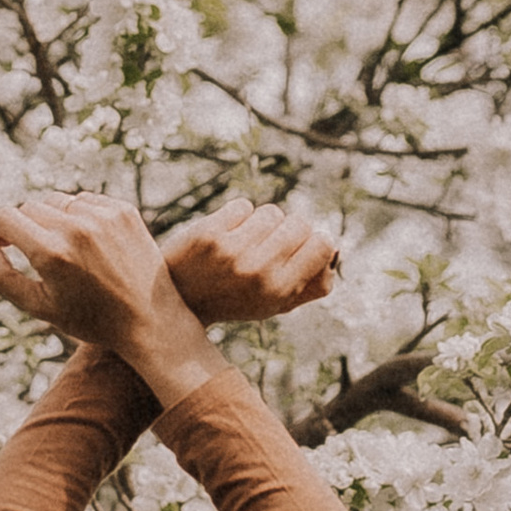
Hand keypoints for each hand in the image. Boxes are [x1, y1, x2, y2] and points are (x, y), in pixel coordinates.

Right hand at [0, 191, 224, 393]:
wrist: (151, 321)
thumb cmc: (90, 319)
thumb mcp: (38, 307)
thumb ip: (1, 276)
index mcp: (51, 253)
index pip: (5, 216)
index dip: (2, 233)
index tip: (11, 248)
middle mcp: (77, 228)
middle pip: (30, 206)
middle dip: (28, 227)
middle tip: (41, 255)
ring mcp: (103, 216)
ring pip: (58, 200)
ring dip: (54, 219)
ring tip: (68, 251)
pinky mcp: (124, 210)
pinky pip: (86, 200)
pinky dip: (81, 216)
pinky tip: (91, 243)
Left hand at [156, 197, 337, 325]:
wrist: (177, 299)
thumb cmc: (233, 299)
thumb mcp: (273, 305)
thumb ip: (311, 285)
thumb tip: (334, 254)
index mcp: (279, 291)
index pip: (323, 244)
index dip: (314, 242)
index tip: (300, 248)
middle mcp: (259, 271)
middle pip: (299, 223)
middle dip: (287, 230)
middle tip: (269, 246)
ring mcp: (233, 251)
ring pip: (271, 212)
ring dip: (261, 223)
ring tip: (244, 242)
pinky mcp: (210, 233)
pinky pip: (243, 206)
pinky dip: (237, 216)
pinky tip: (225, 235)